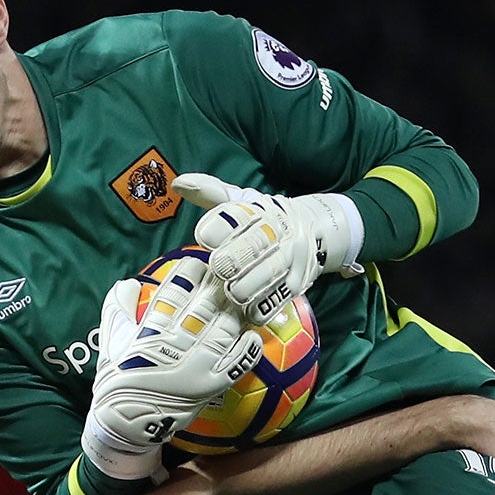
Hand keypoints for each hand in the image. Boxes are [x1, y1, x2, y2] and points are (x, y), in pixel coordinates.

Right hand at [81, 263, 264, 479]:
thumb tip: (129, 284)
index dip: (190, 273)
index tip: (199, 265)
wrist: (125, 422)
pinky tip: (253, 336)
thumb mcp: (111, 340)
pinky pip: (235, 364)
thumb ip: (118, 309)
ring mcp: (194, 365)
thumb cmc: (116, 380)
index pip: (175, 290)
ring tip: (245, 301)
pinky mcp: (210, 386)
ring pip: (224, 328)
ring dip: (237, 312)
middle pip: (205, 305)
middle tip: (232, 275)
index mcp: (151, 329)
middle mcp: (175, 343)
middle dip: (220, 287)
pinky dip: (247, 350)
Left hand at [173, 172, 361, 324]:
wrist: (316, 230)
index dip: (220, 226)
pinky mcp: (297, 283)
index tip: (204, 236)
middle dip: (234, 257)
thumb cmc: (265, 218)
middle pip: (256, 244)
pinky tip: (248, 310)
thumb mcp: (242, 200)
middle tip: (219, 267)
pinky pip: (280, 298)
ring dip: (248, 285)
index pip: (239, 215)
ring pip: (270, 273)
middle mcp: (279, 232)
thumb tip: (178, 184)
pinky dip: (263, 306)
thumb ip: (210, 193)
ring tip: (232, 292)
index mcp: (261, 210)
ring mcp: (291, 258)